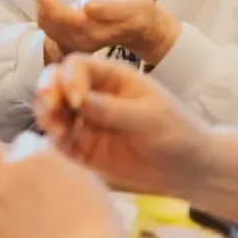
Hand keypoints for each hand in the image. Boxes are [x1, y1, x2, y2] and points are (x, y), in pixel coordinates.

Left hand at [29, 0, 180, 61]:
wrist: (145, 29)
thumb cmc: (140, 14)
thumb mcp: (134, 7)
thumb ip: (110, 9)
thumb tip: (87, 7)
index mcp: (90, 32)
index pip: (58, 16)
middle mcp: (78, 39)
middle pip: (47, 16)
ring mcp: (74, 40)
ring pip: (46, 17)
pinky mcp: (72, 35)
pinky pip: (50, 18)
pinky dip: (47, 0)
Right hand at [34, 54, 213, 196]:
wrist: (189, 170)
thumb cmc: (177, 134)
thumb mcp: (152, 118)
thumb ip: (116, 110)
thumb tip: (81, 101)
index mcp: (111, 78)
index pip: (77, 66)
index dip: (69, 79)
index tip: (76, 101)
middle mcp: (92, 95)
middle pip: (56, 85)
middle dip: (48, 93)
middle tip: (50, 109)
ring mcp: (86, 121)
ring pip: (52, 112)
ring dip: (47, 118)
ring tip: (57, 132)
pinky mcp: (82, 148)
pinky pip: (59, 142)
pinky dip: (55, 143)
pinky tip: (63, 149)